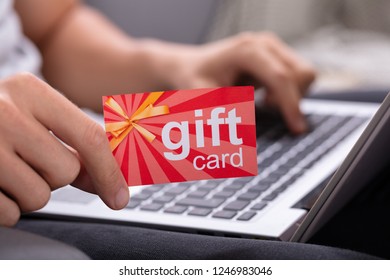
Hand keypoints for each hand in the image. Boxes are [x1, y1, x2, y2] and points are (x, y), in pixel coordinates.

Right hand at [0, 73, 128, 225]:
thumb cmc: (0, 119)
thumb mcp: (38, 116)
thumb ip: (76, 145)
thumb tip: (107, 179)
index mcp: (31, 90)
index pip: (89, 138)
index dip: (110, 172)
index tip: (119, 196)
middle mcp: (3, 111)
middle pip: (67, 171)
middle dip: (56, 175)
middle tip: (31, 160)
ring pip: (40, 196)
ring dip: (31, 191)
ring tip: (10, 169)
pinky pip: (10, 213)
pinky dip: (8, 206)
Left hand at [158, 32, 315, 133]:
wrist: (192, 67)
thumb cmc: (195, 80)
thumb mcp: (204, 99)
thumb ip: (221, 115)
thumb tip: (242, 136)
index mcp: (247, 50)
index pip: (280, 77)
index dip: (291, 104)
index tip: (296, 128)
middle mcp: (264, 44)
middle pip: (301, 74)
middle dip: (290, 99)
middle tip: (264, 106)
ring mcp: (273, 47)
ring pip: (305, 75)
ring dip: (290, 96)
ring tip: (263, 100)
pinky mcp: (277, 55)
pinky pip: (299, 77)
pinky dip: (288, 92)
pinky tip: (265, 96)